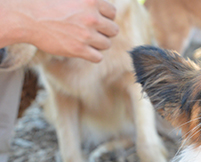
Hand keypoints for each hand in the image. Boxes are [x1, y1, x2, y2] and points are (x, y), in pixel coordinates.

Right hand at [0, 0, 119, 62]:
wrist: (27, 17)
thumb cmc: (46, 2)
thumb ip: (87, 0)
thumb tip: (95, 4)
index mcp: (91, 0)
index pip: (112, 13)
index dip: (105, 17)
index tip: (96, 20)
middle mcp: (92, 17)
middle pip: (113, 30)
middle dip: (104, 31)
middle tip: (91, 31)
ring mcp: (87, 34)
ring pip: (107, 44)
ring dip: (98, 44)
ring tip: (85, 40)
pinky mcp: (79, 49)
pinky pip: (98, 57)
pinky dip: (93, 55)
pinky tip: (84, 50)